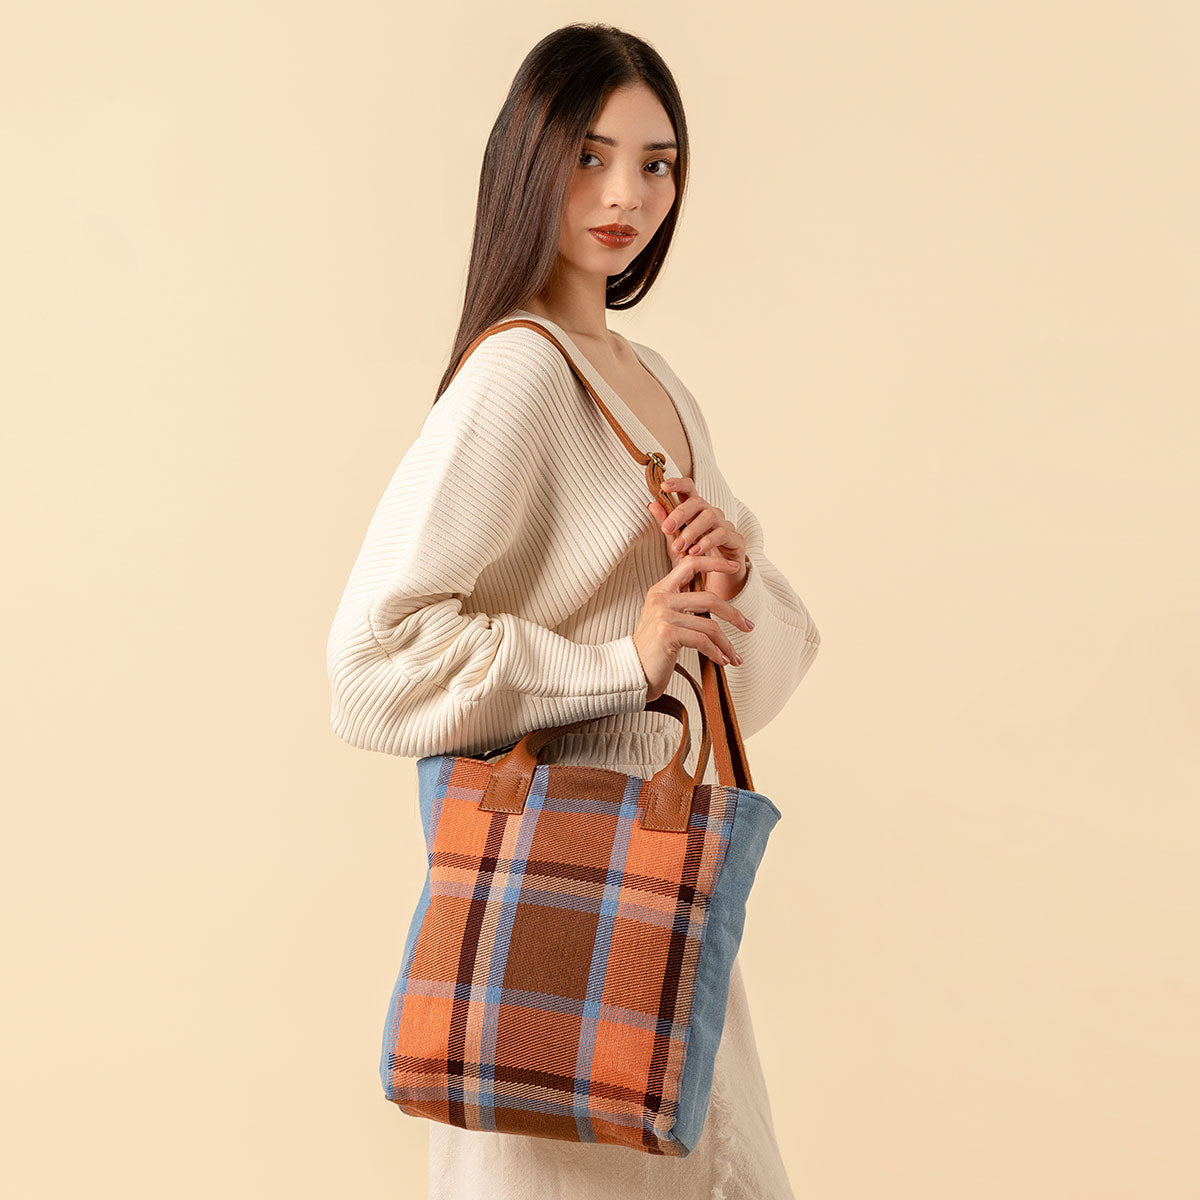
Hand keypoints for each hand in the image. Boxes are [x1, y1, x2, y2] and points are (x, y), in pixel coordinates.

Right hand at [631, 550, 754, 703]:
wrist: (632, 673)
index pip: (690, 564)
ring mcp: (663, 615)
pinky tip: (722, 661)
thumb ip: (682, 606)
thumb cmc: (653, 650)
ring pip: (710, 625)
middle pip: (709, 598)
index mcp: (660, 590)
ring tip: (734, 656)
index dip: (714, 562)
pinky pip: (703, 641)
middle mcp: (660, 598)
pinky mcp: (667, 633)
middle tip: (748, 626)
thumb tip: (713, 602)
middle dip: (734, 614)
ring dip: (727, 643)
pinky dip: (716, 653)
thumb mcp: (665, 620)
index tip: (734, 567)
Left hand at [646, 476, 748, 602]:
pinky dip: (707, 542)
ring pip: (709, 517)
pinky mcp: (736, 539)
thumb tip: (652, 504)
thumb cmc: (696, 558)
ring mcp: (725, 525)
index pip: (689, 490)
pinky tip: (695, 552)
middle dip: (680, 514)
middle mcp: (711, 513)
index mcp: (695, 511)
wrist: (718, 582)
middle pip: (698, 502)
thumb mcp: (675, 542)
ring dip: (692, 531)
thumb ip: (666, 524)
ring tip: (680, 547)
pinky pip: (722, 534)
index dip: (677, 484)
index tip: (663, 486)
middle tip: (667, 528)